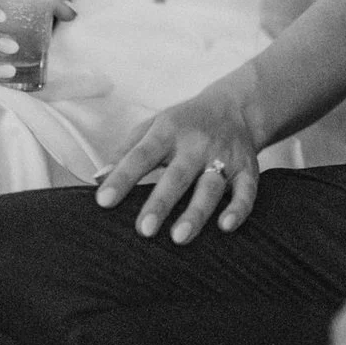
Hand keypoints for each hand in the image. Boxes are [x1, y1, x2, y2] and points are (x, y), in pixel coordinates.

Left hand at [95, 80, 263, 242]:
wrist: (235, 108)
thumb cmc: (184, 124)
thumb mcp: (153, 126)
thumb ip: (126, 151)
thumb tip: (98, 178)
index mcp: (168, 131)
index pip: (141, 155)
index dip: (122, 177)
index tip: (103, 200)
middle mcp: (197, 143)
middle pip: (177, 175)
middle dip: (161, 203)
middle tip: (144, 230)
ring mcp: (224, 157)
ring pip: (210, 186)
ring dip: (196, 212)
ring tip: (179, 237)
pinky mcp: (247, 170)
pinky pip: (246, 191)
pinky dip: (238, 209)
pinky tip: (225, 226)